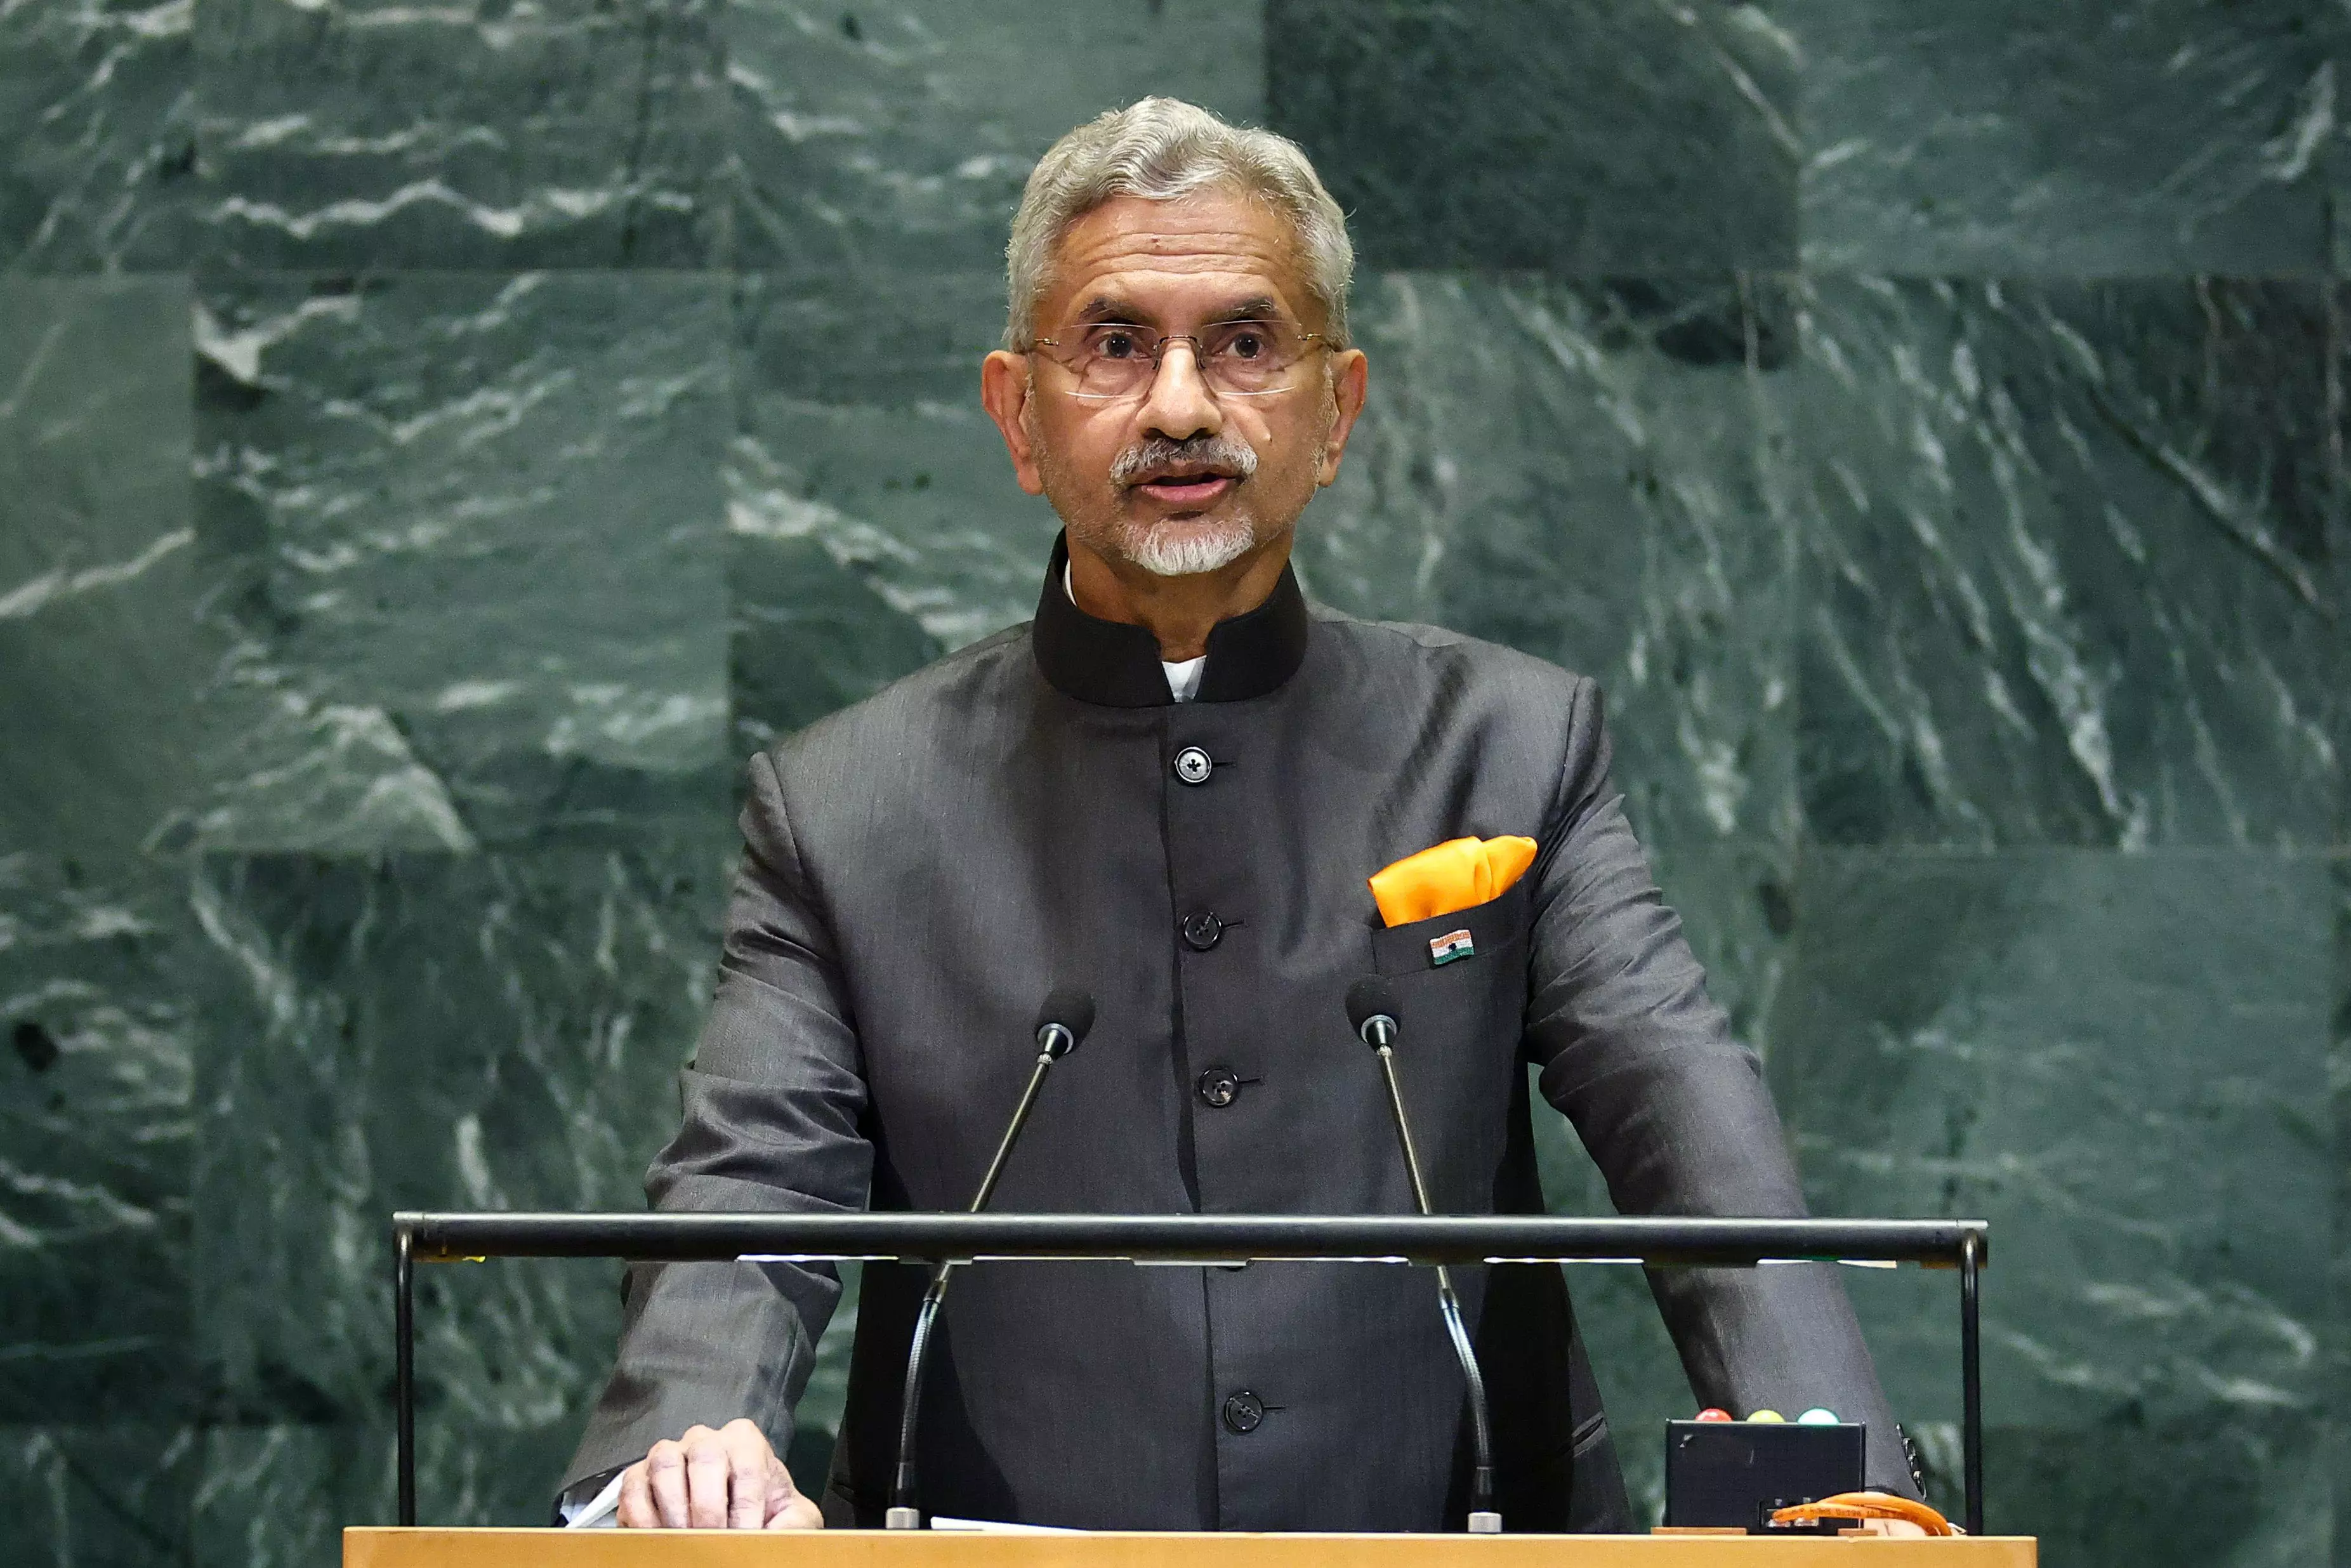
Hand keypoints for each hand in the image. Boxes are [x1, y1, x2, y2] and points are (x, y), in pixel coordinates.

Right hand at [617, 1419, 823, 1528]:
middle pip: (705, 1456)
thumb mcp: (791, 1517)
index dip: (746, 1507)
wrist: (736, 1518)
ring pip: (664, 1465)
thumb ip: (795, 1522)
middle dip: (709, 1506)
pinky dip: (642, 1517)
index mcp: (745, 1441)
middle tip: (712, 1539)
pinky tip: (659, 1539)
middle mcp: (705, 1439)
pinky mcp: (638, 1476)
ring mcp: (668, 1454)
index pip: (748, 1466)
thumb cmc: (764, 1512)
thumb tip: (777, 1536)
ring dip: (675, 1511)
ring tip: (686, 1542)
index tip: (746, 1536)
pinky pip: (632, 1488)